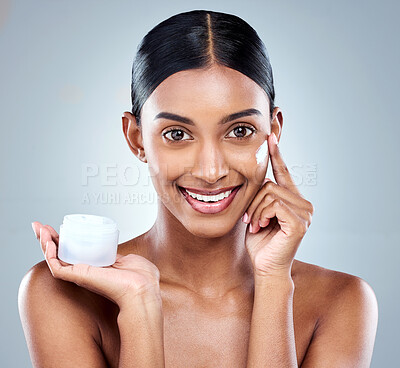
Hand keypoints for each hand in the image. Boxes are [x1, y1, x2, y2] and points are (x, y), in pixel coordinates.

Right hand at [31, 221, 161, 308]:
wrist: (142, 289)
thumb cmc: (142, 278)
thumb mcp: (128, 261)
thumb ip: (120, 259)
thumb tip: (121, 256)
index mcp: (96, 268)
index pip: (74, 252)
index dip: (63, 241)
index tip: (56, 229)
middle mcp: (85, 272)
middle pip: (59, 254)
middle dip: (47, 239)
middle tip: (39, 225)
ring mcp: (80, 275)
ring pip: (54, 259)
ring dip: (44, 243)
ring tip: (39, 229)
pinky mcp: (78, 278)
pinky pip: (56, 266)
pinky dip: (49, 254)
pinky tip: (48, 242)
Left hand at [243, 134, 313, 277]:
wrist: (264, 266)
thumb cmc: (260, 241)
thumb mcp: (257, 212)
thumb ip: (261, 195)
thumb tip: (259, 177)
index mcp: (293, 200)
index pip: (284, 173)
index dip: (277, 155)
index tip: (270, 137)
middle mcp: (304, 204)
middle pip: (270, 184)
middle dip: (254, 202)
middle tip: (250, 220)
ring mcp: (305, 213)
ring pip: (270, 193)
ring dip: (256, 210)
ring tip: (255, 225)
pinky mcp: (300, 223)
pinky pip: (273, 205)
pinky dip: (261, 215)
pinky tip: (260, 228)